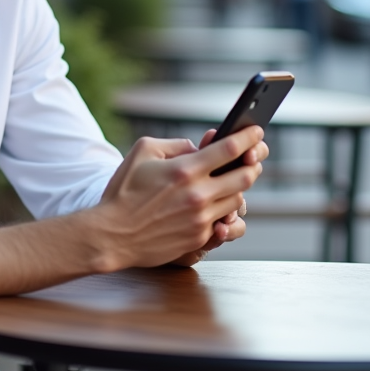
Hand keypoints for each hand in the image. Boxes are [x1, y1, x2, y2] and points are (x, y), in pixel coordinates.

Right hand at [94, 126, 268, 271]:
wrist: (113, 234)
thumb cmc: (124, 191)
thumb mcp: (142, 152)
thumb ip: (174, 144)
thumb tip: (197, 148)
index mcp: (185, 170)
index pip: (230, 149)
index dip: (248, 138)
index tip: (257, 132)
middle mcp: (198, 195)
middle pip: (245, 176)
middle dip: (253, 163)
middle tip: (252, 157)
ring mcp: (201, 219)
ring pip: (238, 200)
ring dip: (239, 188)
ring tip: (231, 180)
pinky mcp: (199, 238)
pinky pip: (225, 222)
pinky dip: (225, 210)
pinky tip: (216, 203)